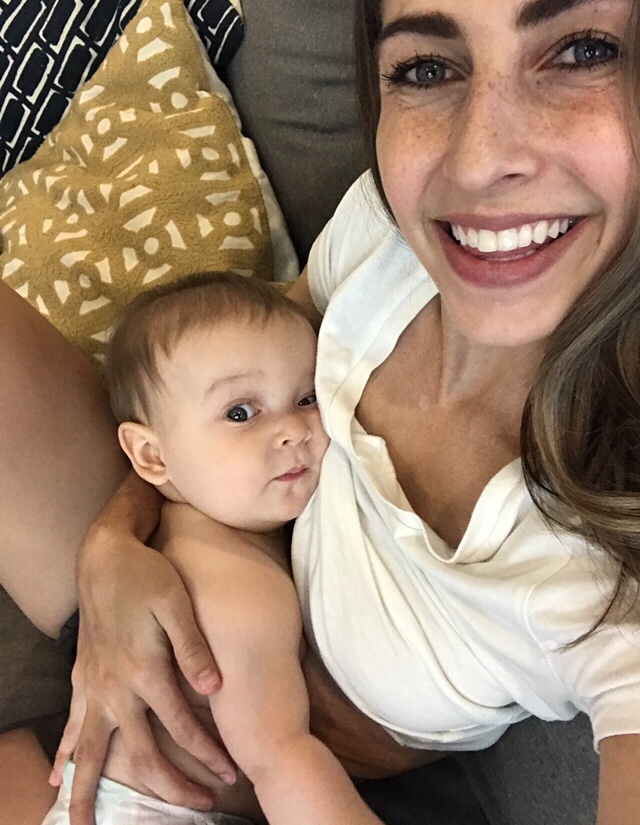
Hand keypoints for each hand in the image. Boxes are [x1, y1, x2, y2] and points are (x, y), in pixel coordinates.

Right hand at [51, 524, 235, 824]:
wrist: (104, 556)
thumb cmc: (146, 576)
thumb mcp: (176, 603)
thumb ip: (193, 648)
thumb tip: (215, 689)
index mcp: (144, 672)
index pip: (181, 728)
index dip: (207, 754)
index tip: (231, 772)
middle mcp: (114, 689)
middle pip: (140, 755)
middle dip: (170, 786)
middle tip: (198, 807)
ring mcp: (93, 687)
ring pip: (92, 753)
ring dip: (90, 792)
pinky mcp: (82, 678)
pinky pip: (71, 726)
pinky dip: (64, 754)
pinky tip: (56, 777)